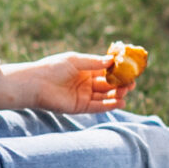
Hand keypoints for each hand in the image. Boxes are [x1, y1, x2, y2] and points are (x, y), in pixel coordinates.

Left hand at [0, 52, 130, 113]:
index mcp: (85, 70)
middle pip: (108, 85)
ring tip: (127, 92)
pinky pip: (97, 107)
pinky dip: (109, 105)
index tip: (130, 70)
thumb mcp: (76, 60)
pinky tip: (120, 102)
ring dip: (117, 95)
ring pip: (104, 96)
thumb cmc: (53, 67)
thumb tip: (112, 61)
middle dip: (120, 84)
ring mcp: (83, 96)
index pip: (105, 71)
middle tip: (132, 83)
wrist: (36, 83)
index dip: (118, 71)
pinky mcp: (80, 107)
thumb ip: (94, 62)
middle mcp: (86, 83)